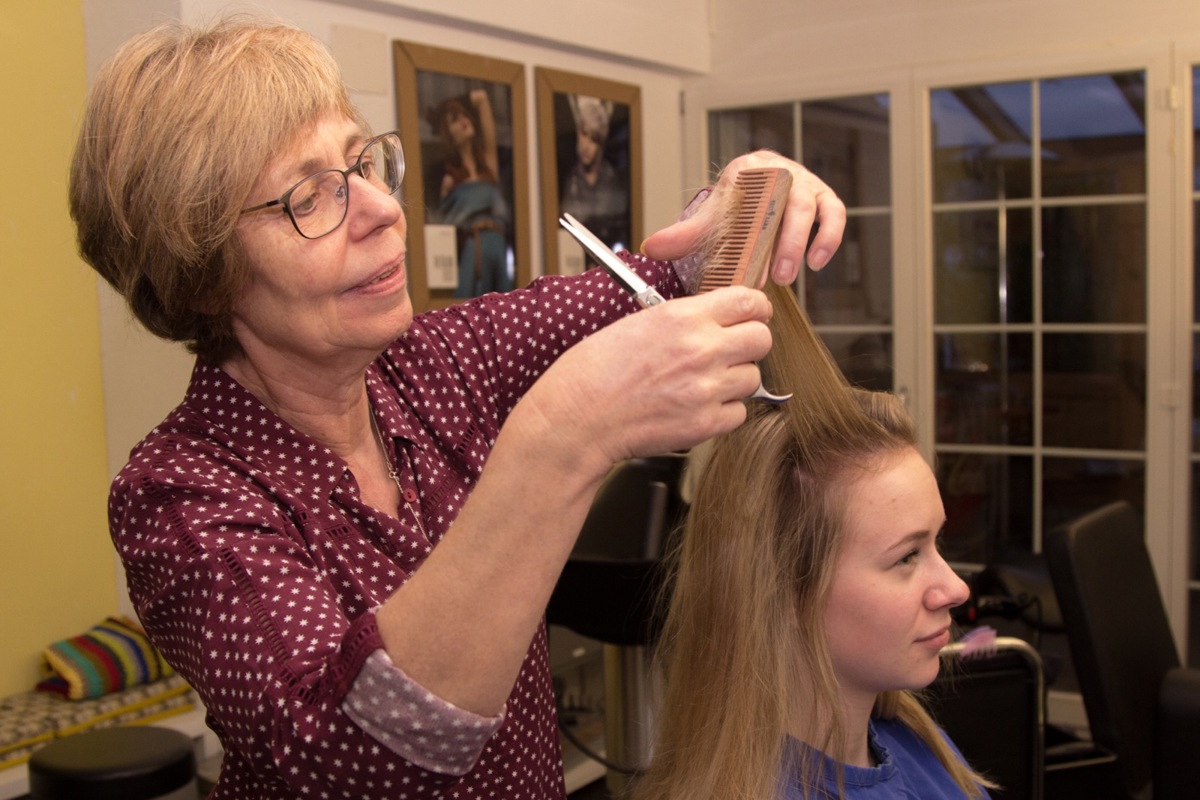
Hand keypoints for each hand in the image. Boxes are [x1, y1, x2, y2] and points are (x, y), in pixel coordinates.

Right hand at [516, 287, 773, 473]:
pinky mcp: (705, 424)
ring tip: (702, 383)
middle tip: (730, 350)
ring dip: (734, 380)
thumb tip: (715, 317)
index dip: (753, 309)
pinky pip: (738, 413)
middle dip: (748, 344)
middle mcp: (701, 350)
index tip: (749, 316)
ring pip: (753, 378)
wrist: (578, 418)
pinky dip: (723, 411)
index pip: (749, 301)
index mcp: (683, 317)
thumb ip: (684, 318)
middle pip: (762, 339)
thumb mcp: (638, 322)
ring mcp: (706, 389)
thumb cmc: (594, 371)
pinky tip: (695, 406)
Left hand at [642, 150, 845, 285]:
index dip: (754, 226)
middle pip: (788, 202)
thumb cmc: (736, 205)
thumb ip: (684, 234)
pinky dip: (829, 238)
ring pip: (814, 208)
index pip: (755, 193)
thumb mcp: (711, 217)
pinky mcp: (824, 197)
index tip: (746, 257)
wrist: (756, 189)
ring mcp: (806, 183)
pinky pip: (835, 215)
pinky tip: (817, 263)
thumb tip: (651, 247)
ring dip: (805, 242)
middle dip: (783, 242)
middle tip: (774, 276)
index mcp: (751, 170)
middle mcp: (783, 172)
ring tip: (792, 275)